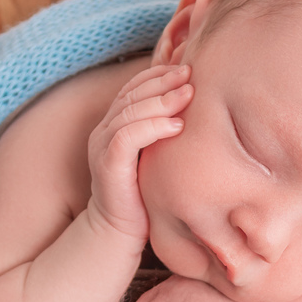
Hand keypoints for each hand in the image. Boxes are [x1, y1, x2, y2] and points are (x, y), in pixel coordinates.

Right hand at [87, 63, 190, 242]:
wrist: (118, 234)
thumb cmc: (143, 196)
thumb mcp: (156, 158)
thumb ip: (165, 134)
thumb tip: (199, 114)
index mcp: (113, 125)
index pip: (133, 88)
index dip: (157, 74)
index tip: (186, 68)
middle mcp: (103, 131)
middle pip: (132, 94)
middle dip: (162, 80)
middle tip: (190, 73)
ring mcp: (102, 147)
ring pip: (129, 111)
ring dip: (161, 100)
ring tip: (188, 94)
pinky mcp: (107, 165)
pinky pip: (127, 137)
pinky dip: (152, 127)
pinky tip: (176, 125)